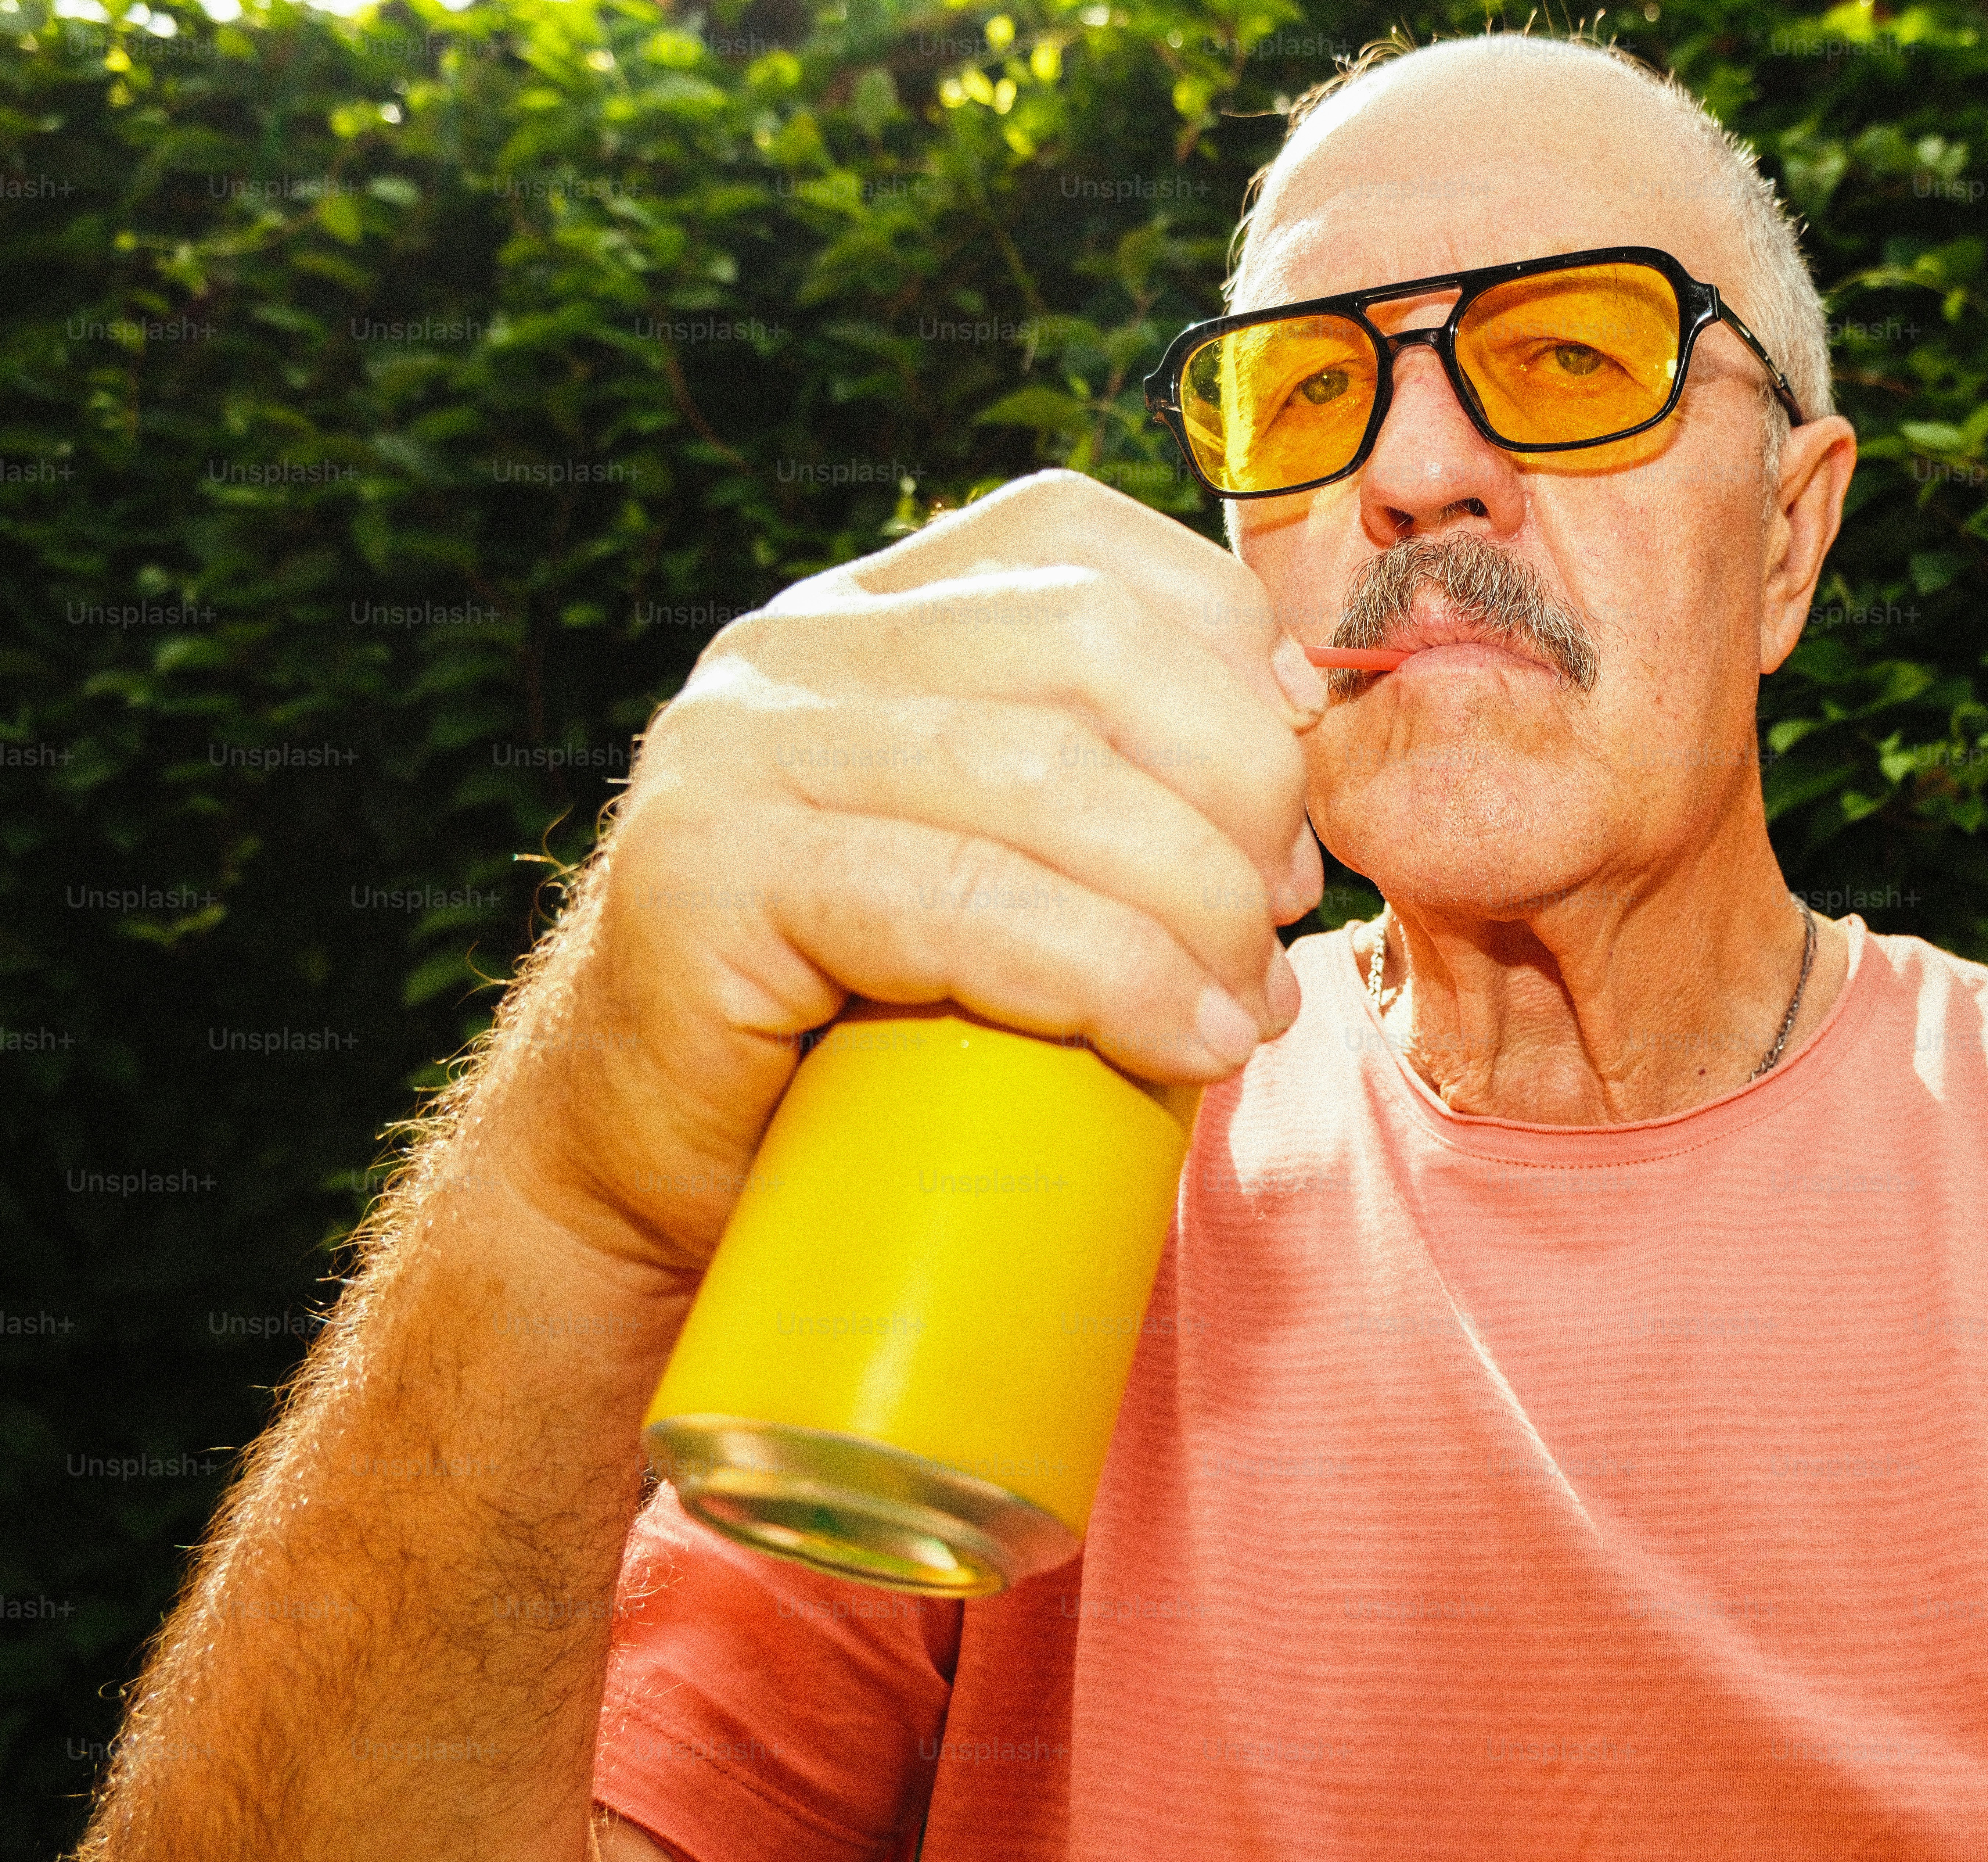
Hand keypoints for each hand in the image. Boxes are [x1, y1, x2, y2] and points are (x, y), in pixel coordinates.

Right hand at [498, 470, 1327, 1272]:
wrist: (659, 1165)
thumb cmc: (869, 1025)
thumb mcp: (1005, 861)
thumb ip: (1108, 777)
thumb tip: (1300, 739)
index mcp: (874, 613)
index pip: (1087, 542)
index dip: (1231, 646)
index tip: (1298, 784)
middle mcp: (794, 647)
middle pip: (1089, 645)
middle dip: (1235, 781)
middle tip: (1277, 916)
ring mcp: (735, 751)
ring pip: (1040, 776)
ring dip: (1190, 901)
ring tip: (1246, 1008)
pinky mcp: (705, 876)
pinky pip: (959, 902)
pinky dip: (1107, 977)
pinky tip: (1183, 1045)